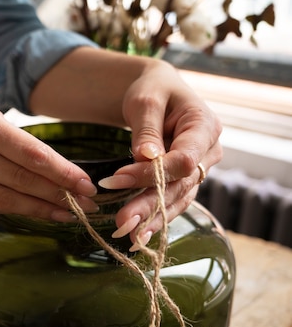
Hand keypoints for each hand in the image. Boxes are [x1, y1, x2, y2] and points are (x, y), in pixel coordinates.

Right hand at [0, 51, 97, 220]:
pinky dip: (12, 209)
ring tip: (66, 215)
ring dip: (39, 208)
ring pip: (5, 198)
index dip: (61, 172)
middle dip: (58, 194)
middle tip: (86, 205)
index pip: (28, 152)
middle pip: (20, 178)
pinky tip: (32, 212)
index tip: (85, 184)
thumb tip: (47, 164)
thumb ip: (5, 135)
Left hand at [99, 60, 222, 248]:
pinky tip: (138, 235)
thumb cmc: (153, 90)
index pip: (183, 159)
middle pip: (179, 184)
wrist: (158, 90)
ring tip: (128, 236)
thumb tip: (147, 158)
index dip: (152, 173)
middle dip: (149, 205)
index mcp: (204, 126)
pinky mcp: (185, 179)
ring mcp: (199, 168)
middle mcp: (208, 151)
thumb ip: (147, 130)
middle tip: (122, 223)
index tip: (117, 179)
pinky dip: (155, 217)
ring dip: (152, 218)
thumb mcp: (145, 101)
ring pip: (177, 198)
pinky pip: (172, 200)